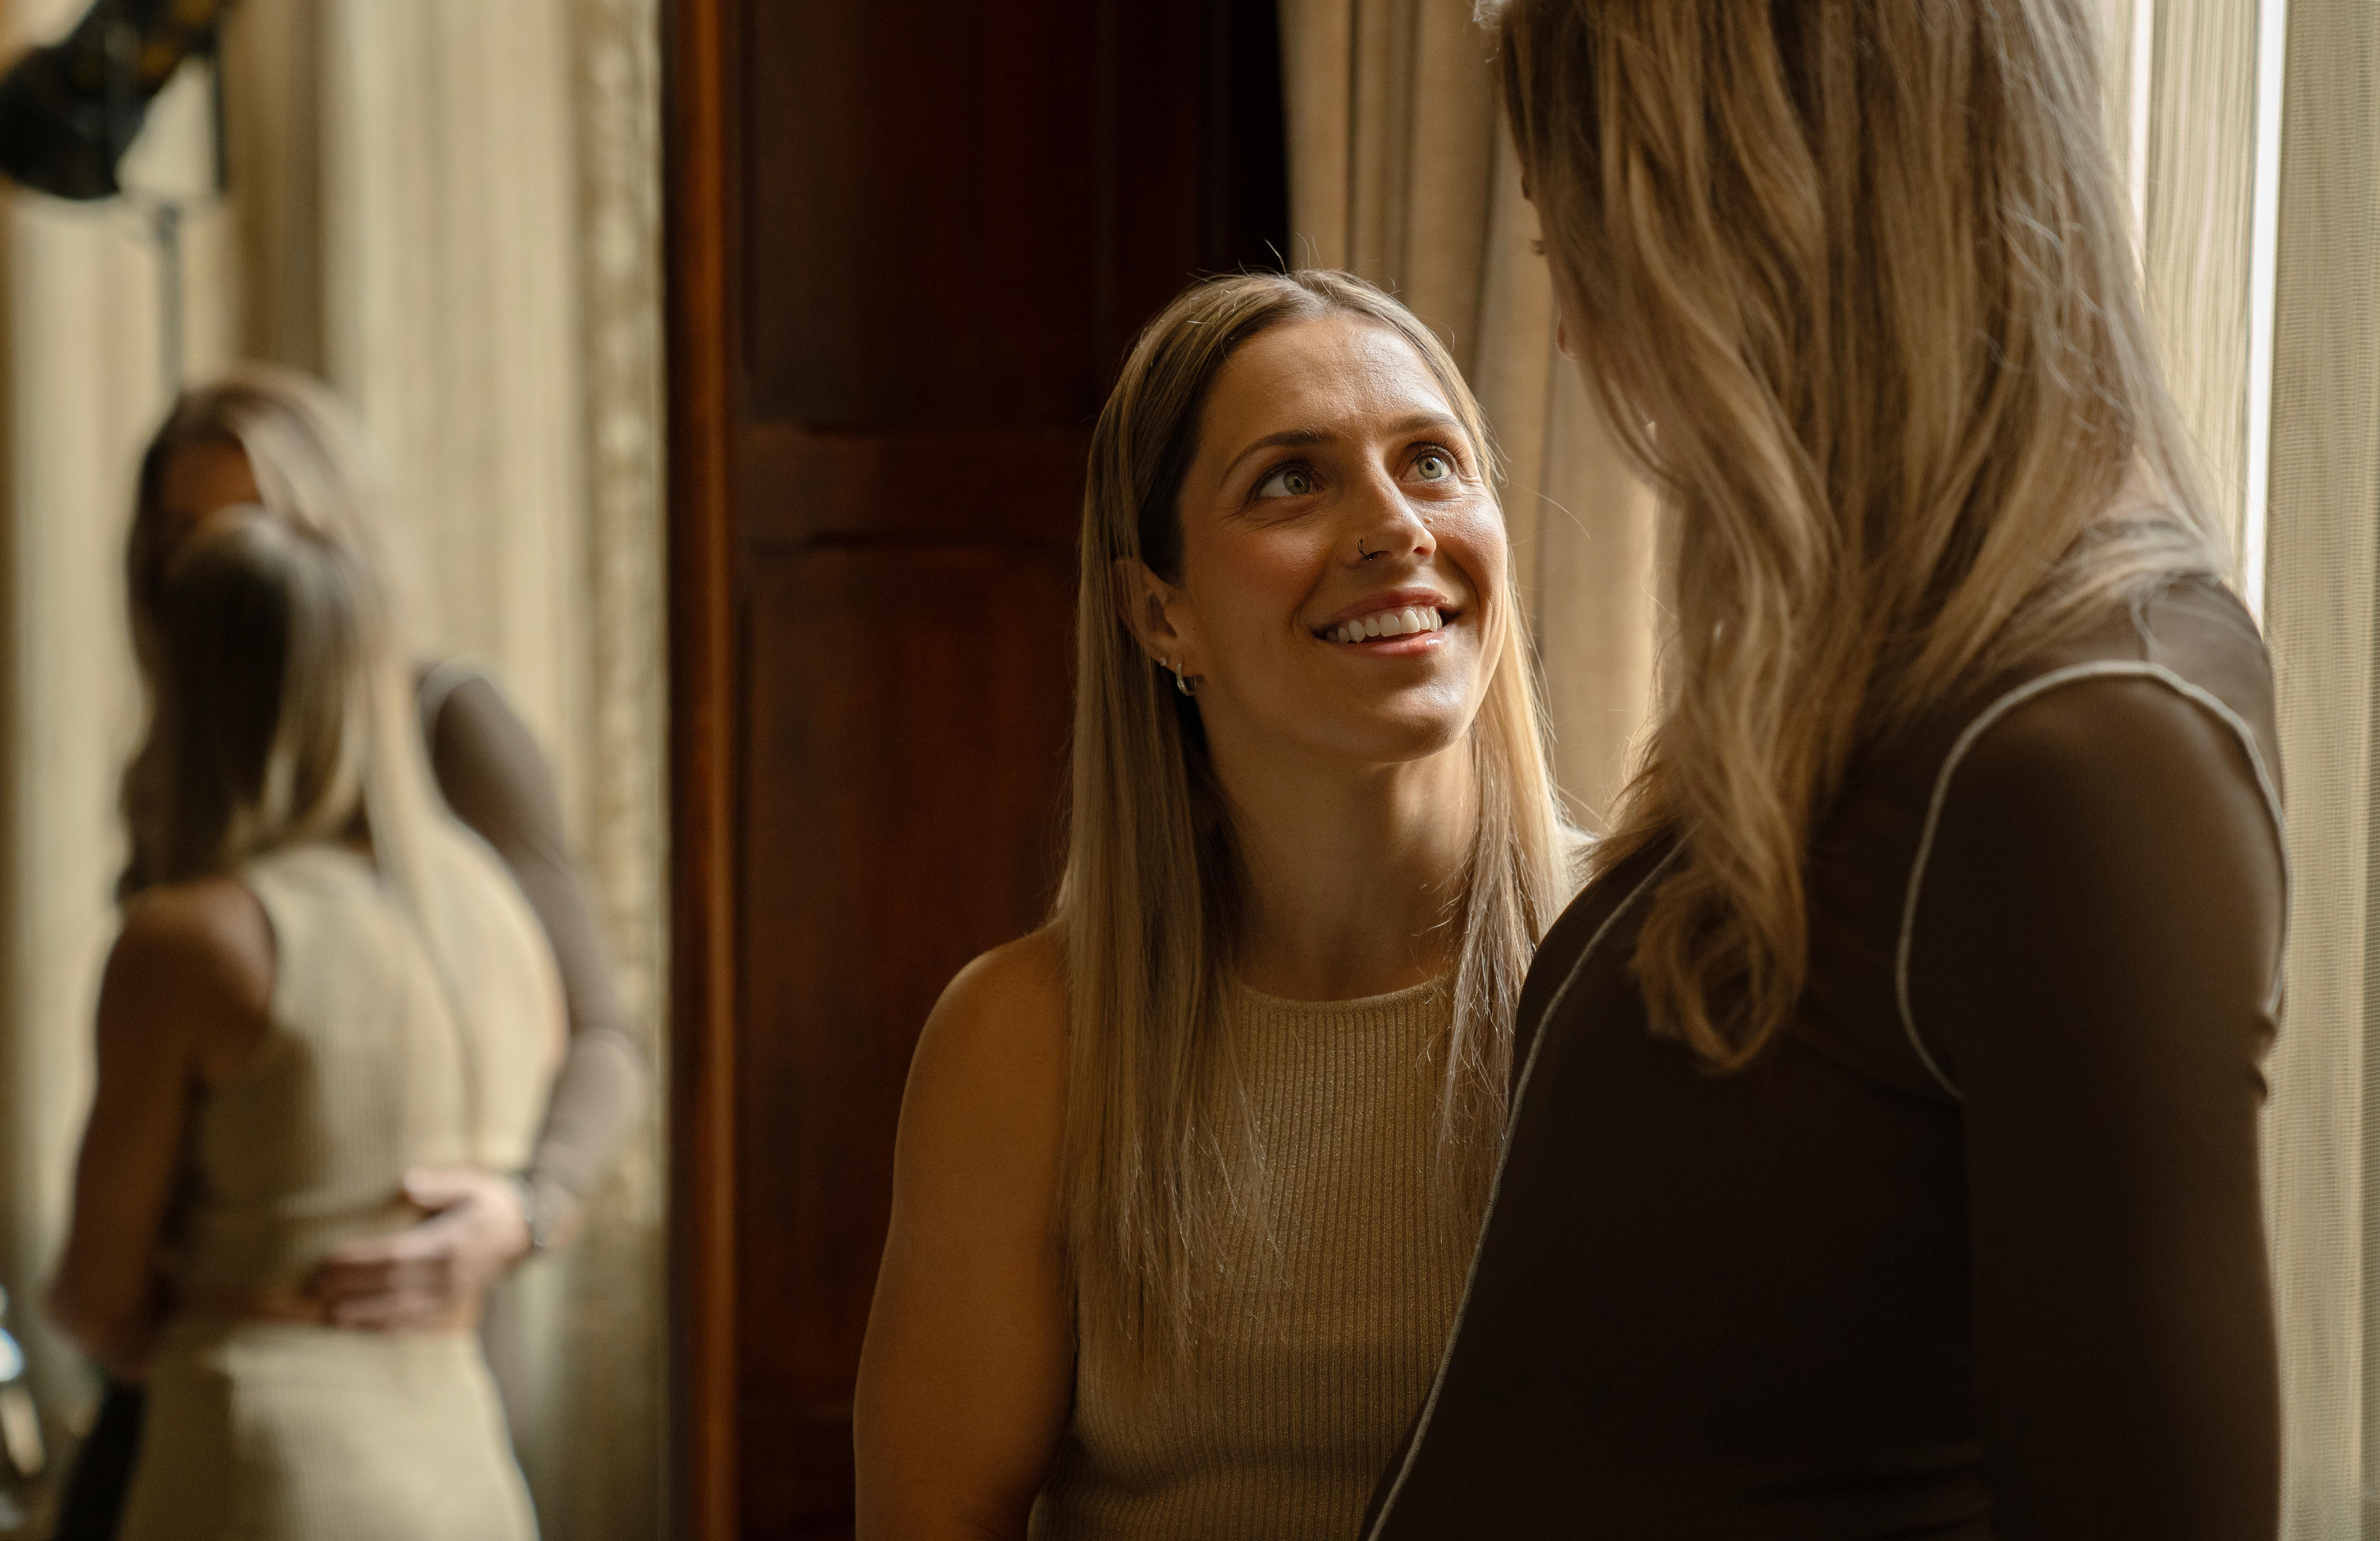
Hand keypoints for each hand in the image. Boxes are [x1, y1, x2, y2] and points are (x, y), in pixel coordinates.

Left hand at [308, 1168, 531, 1329]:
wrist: (525, 1231)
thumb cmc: (491, 1201)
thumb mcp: (471, 1183)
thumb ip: (439, 1185)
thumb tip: (406, 1183)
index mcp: (450, 1243)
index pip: (397, 1256)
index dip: (361, 1261)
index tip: (330, 1260)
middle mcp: (449, 1275)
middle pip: (393, 1286)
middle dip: (352, 1288)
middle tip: (317, 1288)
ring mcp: (452, 1294)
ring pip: (402, 1311)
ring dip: (365, 1315)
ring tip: (332, 1317)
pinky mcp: (453, 1305)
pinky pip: (418, 1322)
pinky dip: (389, 1327)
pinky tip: (364, 1328)